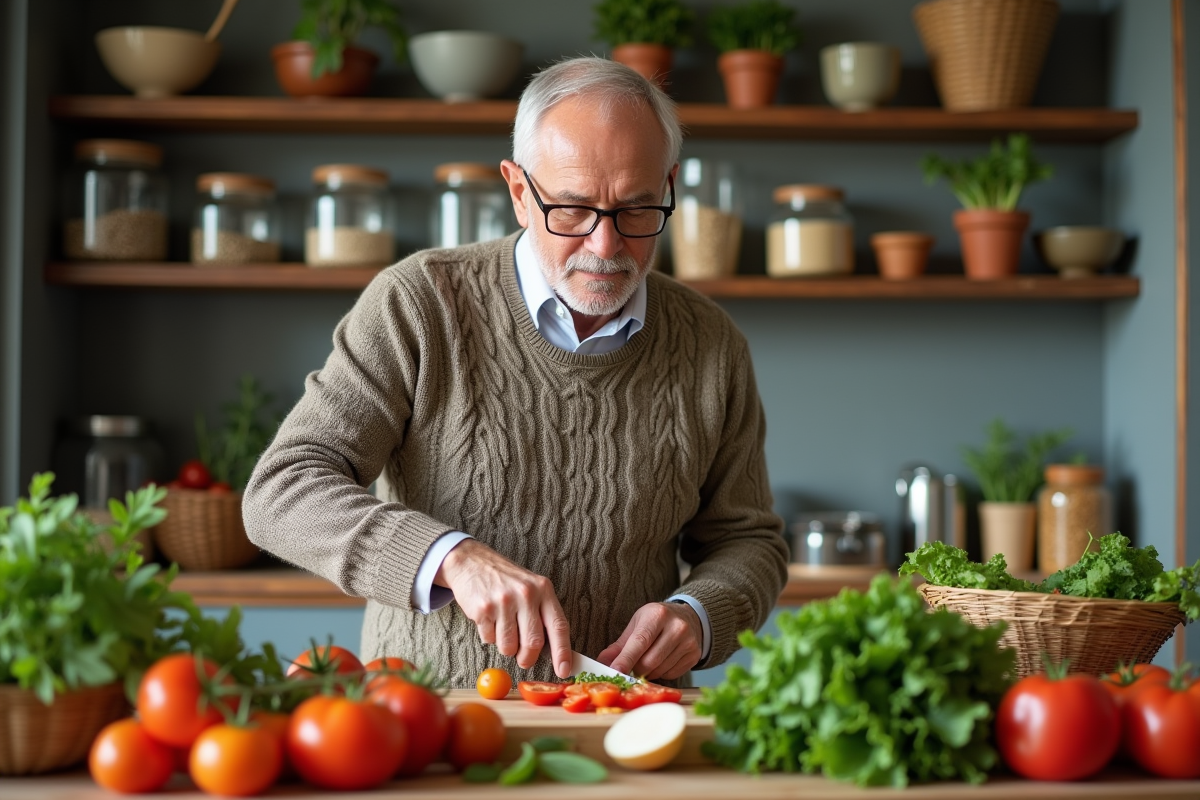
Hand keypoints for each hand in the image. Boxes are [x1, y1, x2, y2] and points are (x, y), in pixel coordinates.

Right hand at [435, 539, 571, 677]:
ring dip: (506, 647)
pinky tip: (489, 619)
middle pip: (533, 642)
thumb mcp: (532, 589)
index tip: (564, 670)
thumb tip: (554, 652)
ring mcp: (504, 601)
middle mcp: (526, 594)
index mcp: (543, 590)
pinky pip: (490, 639)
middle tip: (524, 659)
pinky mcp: (483, 609)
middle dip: (528, 658)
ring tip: (503, 628)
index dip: (562, 651)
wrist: (473, 563)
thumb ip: (543, 615)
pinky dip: (490, 637)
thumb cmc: (506, 581)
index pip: (558, 625)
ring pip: (509, 646)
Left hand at [596, 601, 701, 680]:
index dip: (626, 659)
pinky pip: (671, 674)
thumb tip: (602, 662)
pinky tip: (663, 661)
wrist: (689, 617)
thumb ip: (619, 645)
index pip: (639, 642)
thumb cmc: (657, 621)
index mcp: (658, 614)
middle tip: (631, 666)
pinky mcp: (694, 655)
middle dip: (636, 669)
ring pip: (660, 670)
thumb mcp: (637, 624)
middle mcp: (676, 627)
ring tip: (648, 660)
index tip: (615, 672)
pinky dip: (662, 673)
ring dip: (648, 672)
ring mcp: (688, 641)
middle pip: (649, 661)